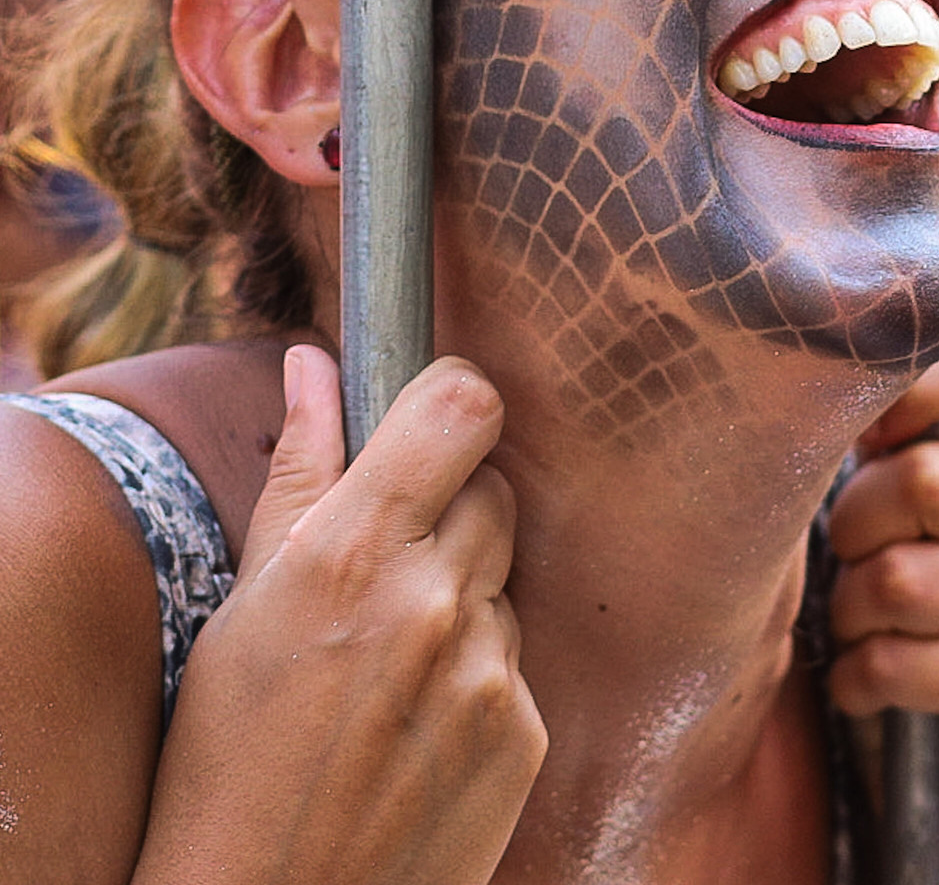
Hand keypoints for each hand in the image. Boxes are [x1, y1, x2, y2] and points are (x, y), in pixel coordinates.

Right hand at [134, 347, 545, 884]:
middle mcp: (434, 600)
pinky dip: (476, 674)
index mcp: (351, 553)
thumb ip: (298, 473)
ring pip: (504, 578)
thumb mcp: (242, 607)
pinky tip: (413, 724)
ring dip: (461, 597)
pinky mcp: (526, 730)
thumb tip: (316, 365)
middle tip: (388, 562)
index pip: (463, 407)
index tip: (431, 412)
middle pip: (494, 488)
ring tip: (384, 667)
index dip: (454, 397)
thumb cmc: (225, 760)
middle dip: (451, 506)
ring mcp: (489, 668)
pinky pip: (515, 660)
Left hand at [829, 326, 938, 842]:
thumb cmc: (918, 637)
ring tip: (860, 637)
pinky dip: (857, 682)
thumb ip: (896, 458)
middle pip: (924, 476)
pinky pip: (903, 660)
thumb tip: (821, 393)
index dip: (922, 383)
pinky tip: (866, 692)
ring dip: (850, 616)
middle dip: (853, 529)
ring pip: (903, 576)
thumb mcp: (912, 532)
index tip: (866, 438)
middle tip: (851, 572)